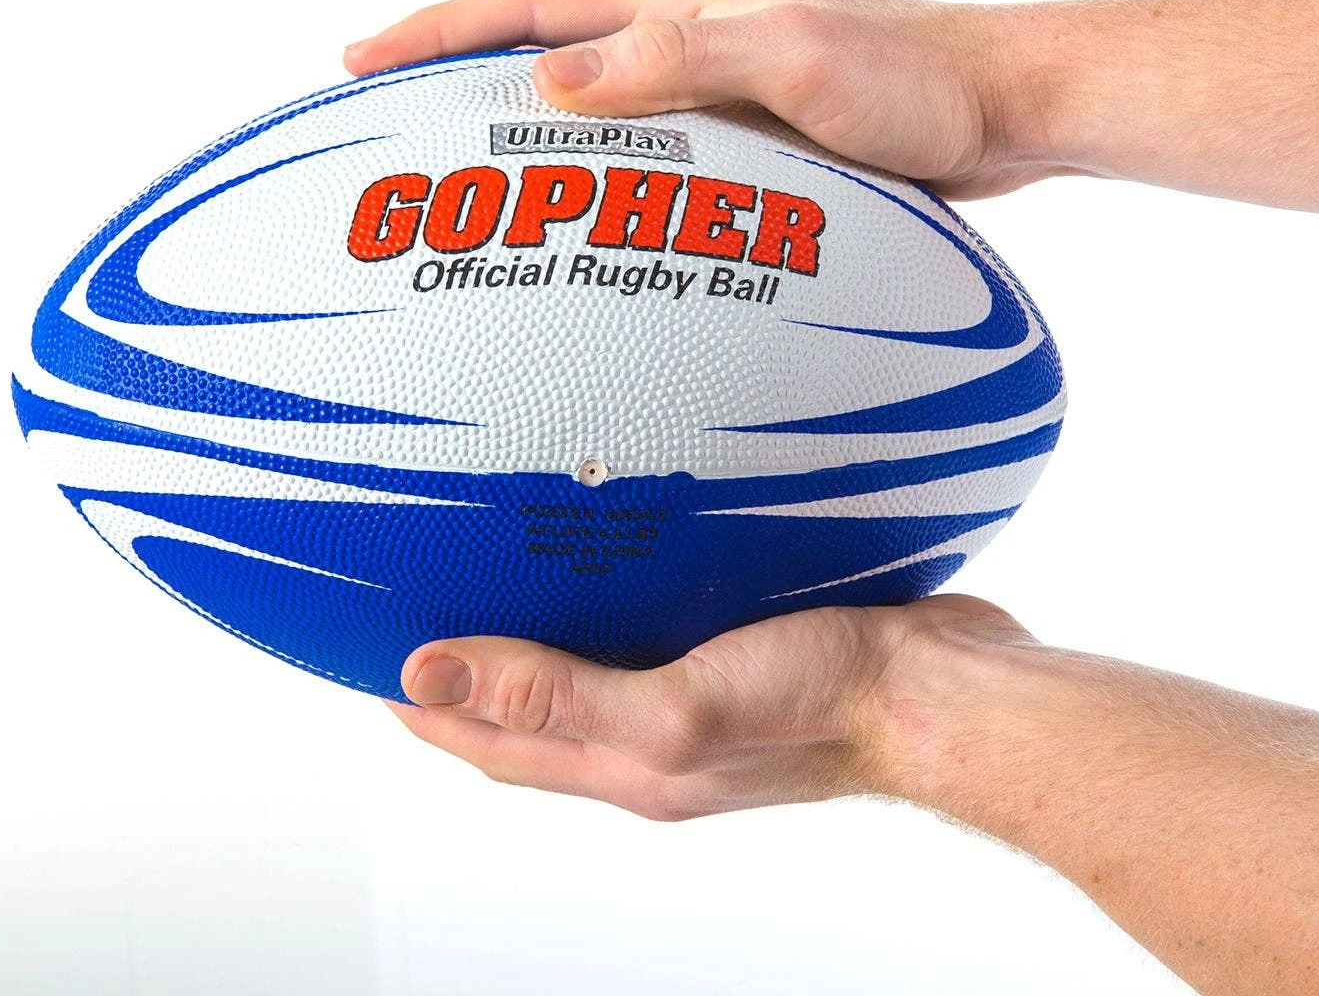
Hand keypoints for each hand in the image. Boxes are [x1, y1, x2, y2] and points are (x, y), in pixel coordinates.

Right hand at [344, 0, 1080, 198]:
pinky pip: (645, 146)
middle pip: (542, 42)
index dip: (436, 28)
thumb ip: (680, 61)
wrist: (1007, 107)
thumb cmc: (916, 84)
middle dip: (457, 72)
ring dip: (521, 127)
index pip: (528, 1)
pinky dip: (595, 173)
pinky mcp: (752, 131)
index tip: (358, 62)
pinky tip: (588, 229)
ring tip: (465, 186)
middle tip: (384, 122)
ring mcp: (718, 79)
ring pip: (591, 100)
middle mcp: (689, 28)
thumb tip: (546, 84)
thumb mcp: (795, 62)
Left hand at [386, 594, 1032, 819]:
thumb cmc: (827, 705)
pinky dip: (619, 601)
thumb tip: (432, 678)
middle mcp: (660, 737)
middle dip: (472, 679)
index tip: (373, 665)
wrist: (946, 688)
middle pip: (536, 713)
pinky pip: (657, 628)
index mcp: (632, 765)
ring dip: (542, 637)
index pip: (496, 745)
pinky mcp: (747, 649)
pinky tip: (625, 554)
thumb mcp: (676, 706)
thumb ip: (555, 695)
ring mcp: (705, 695)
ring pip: (596, 666)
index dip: (426, 712)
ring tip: (506, 579)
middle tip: (425, 619)